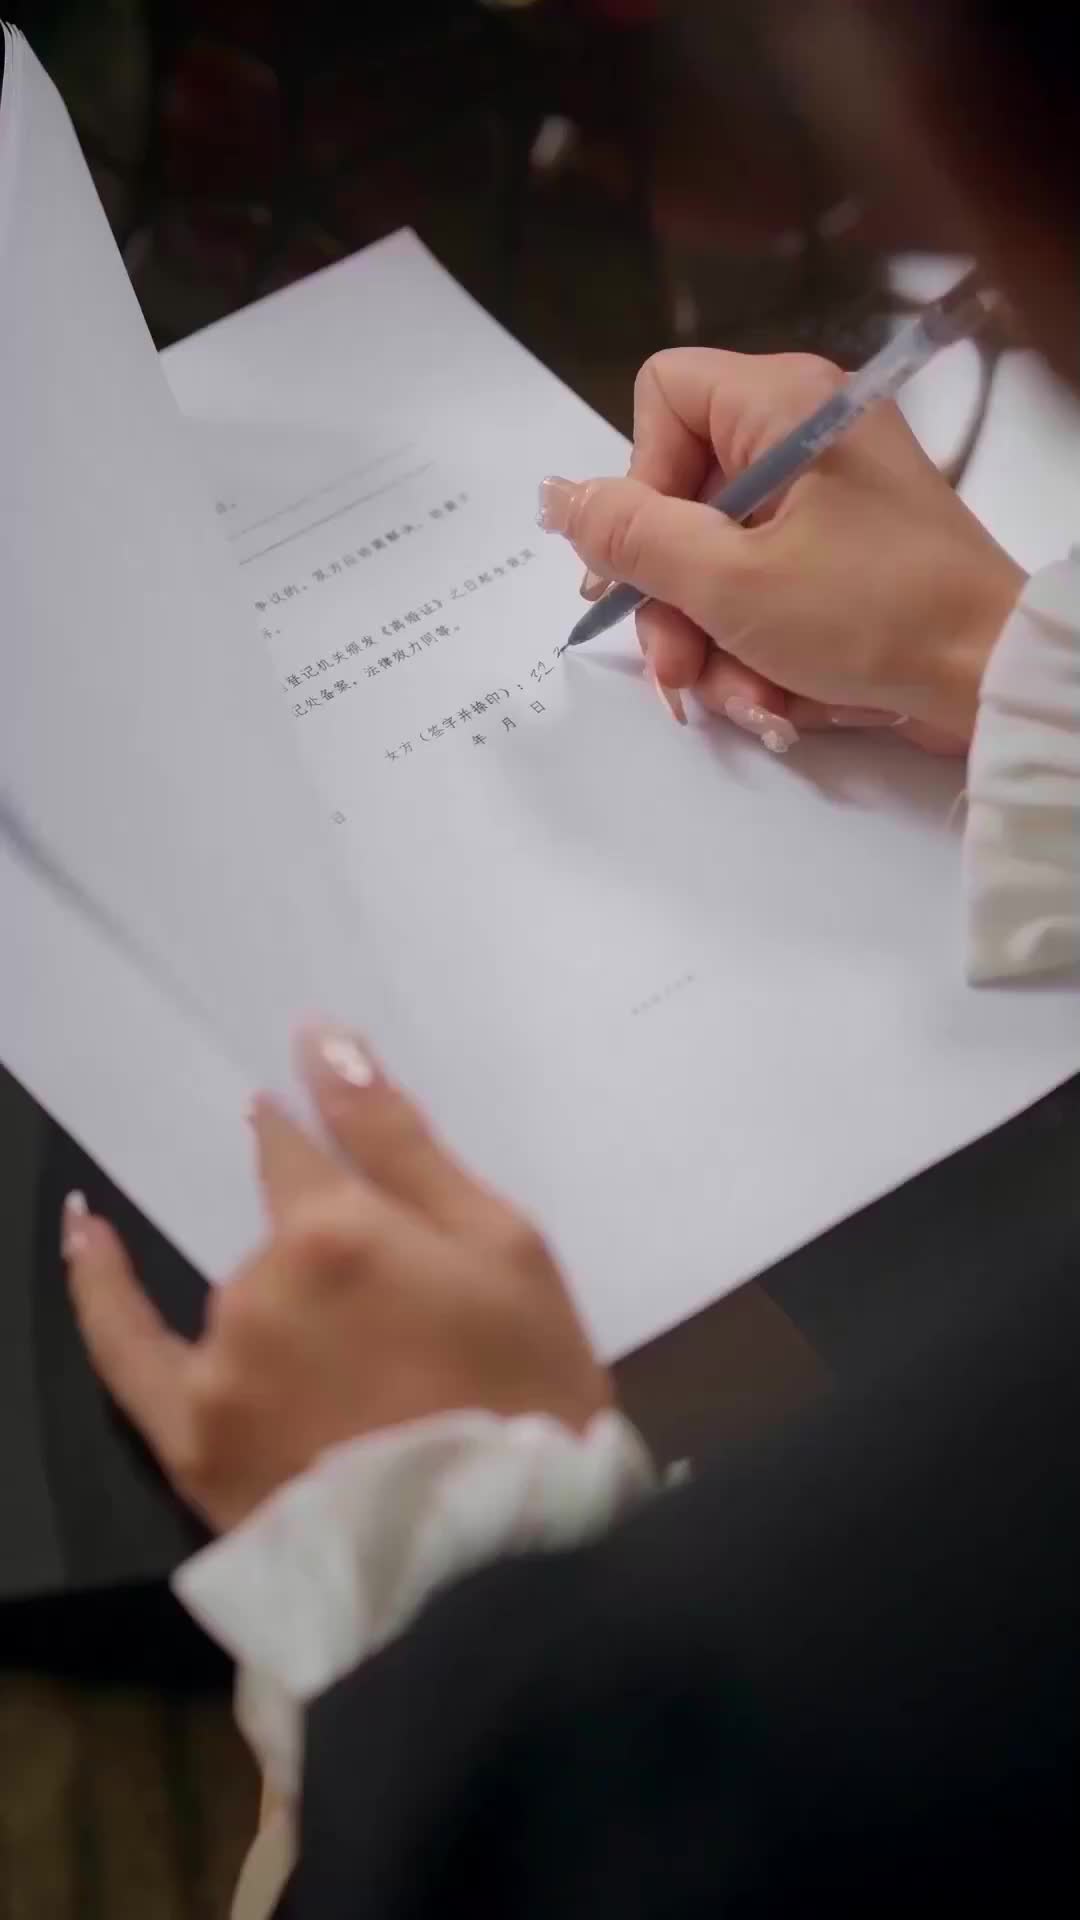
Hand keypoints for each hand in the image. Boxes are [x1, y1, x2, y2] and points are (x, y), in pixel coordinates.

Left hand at [64, 1027, 609, 1531]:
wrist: (496, 1562)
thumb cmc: (527, 1391)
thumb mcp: (504, 1246)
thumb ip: (401, 1140)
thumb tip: (323, 1042)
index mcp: (336, 1230)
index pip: (298, 1150)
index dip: (321, 1147)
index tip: (324, 1132)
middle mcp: (259, 1285)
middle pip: (280, 1235)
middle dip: (331, 1257)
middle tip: (403, 1317)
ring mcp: (218, 1365)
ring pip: (243, 1297)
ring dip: (287, 1308)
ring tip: (362, 1361)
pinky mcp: (192, 1438)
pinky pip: (122, 1348)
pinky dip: (101, 1285)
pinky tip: (86, 1230)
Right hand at [540, 348, 1026, 752]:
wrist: (993, 676)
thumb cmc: (874, 614)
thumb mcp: (729, 582)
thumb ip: (632, 536)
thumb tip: (556, 496)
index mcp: (782, 403)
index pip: (660, 399)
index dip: (639, 483)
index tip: (650, 561)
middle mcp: (803, 432)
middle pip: (683, 496)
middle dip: (673, 599)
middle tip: (679, 670)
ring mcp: (827, 495)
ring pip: (718, 559)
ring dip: (714, 642)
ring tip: (746, 701)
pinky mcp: (843, 552)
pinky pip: (765, 589)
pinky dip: (758, 647)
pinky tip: (776, 700)